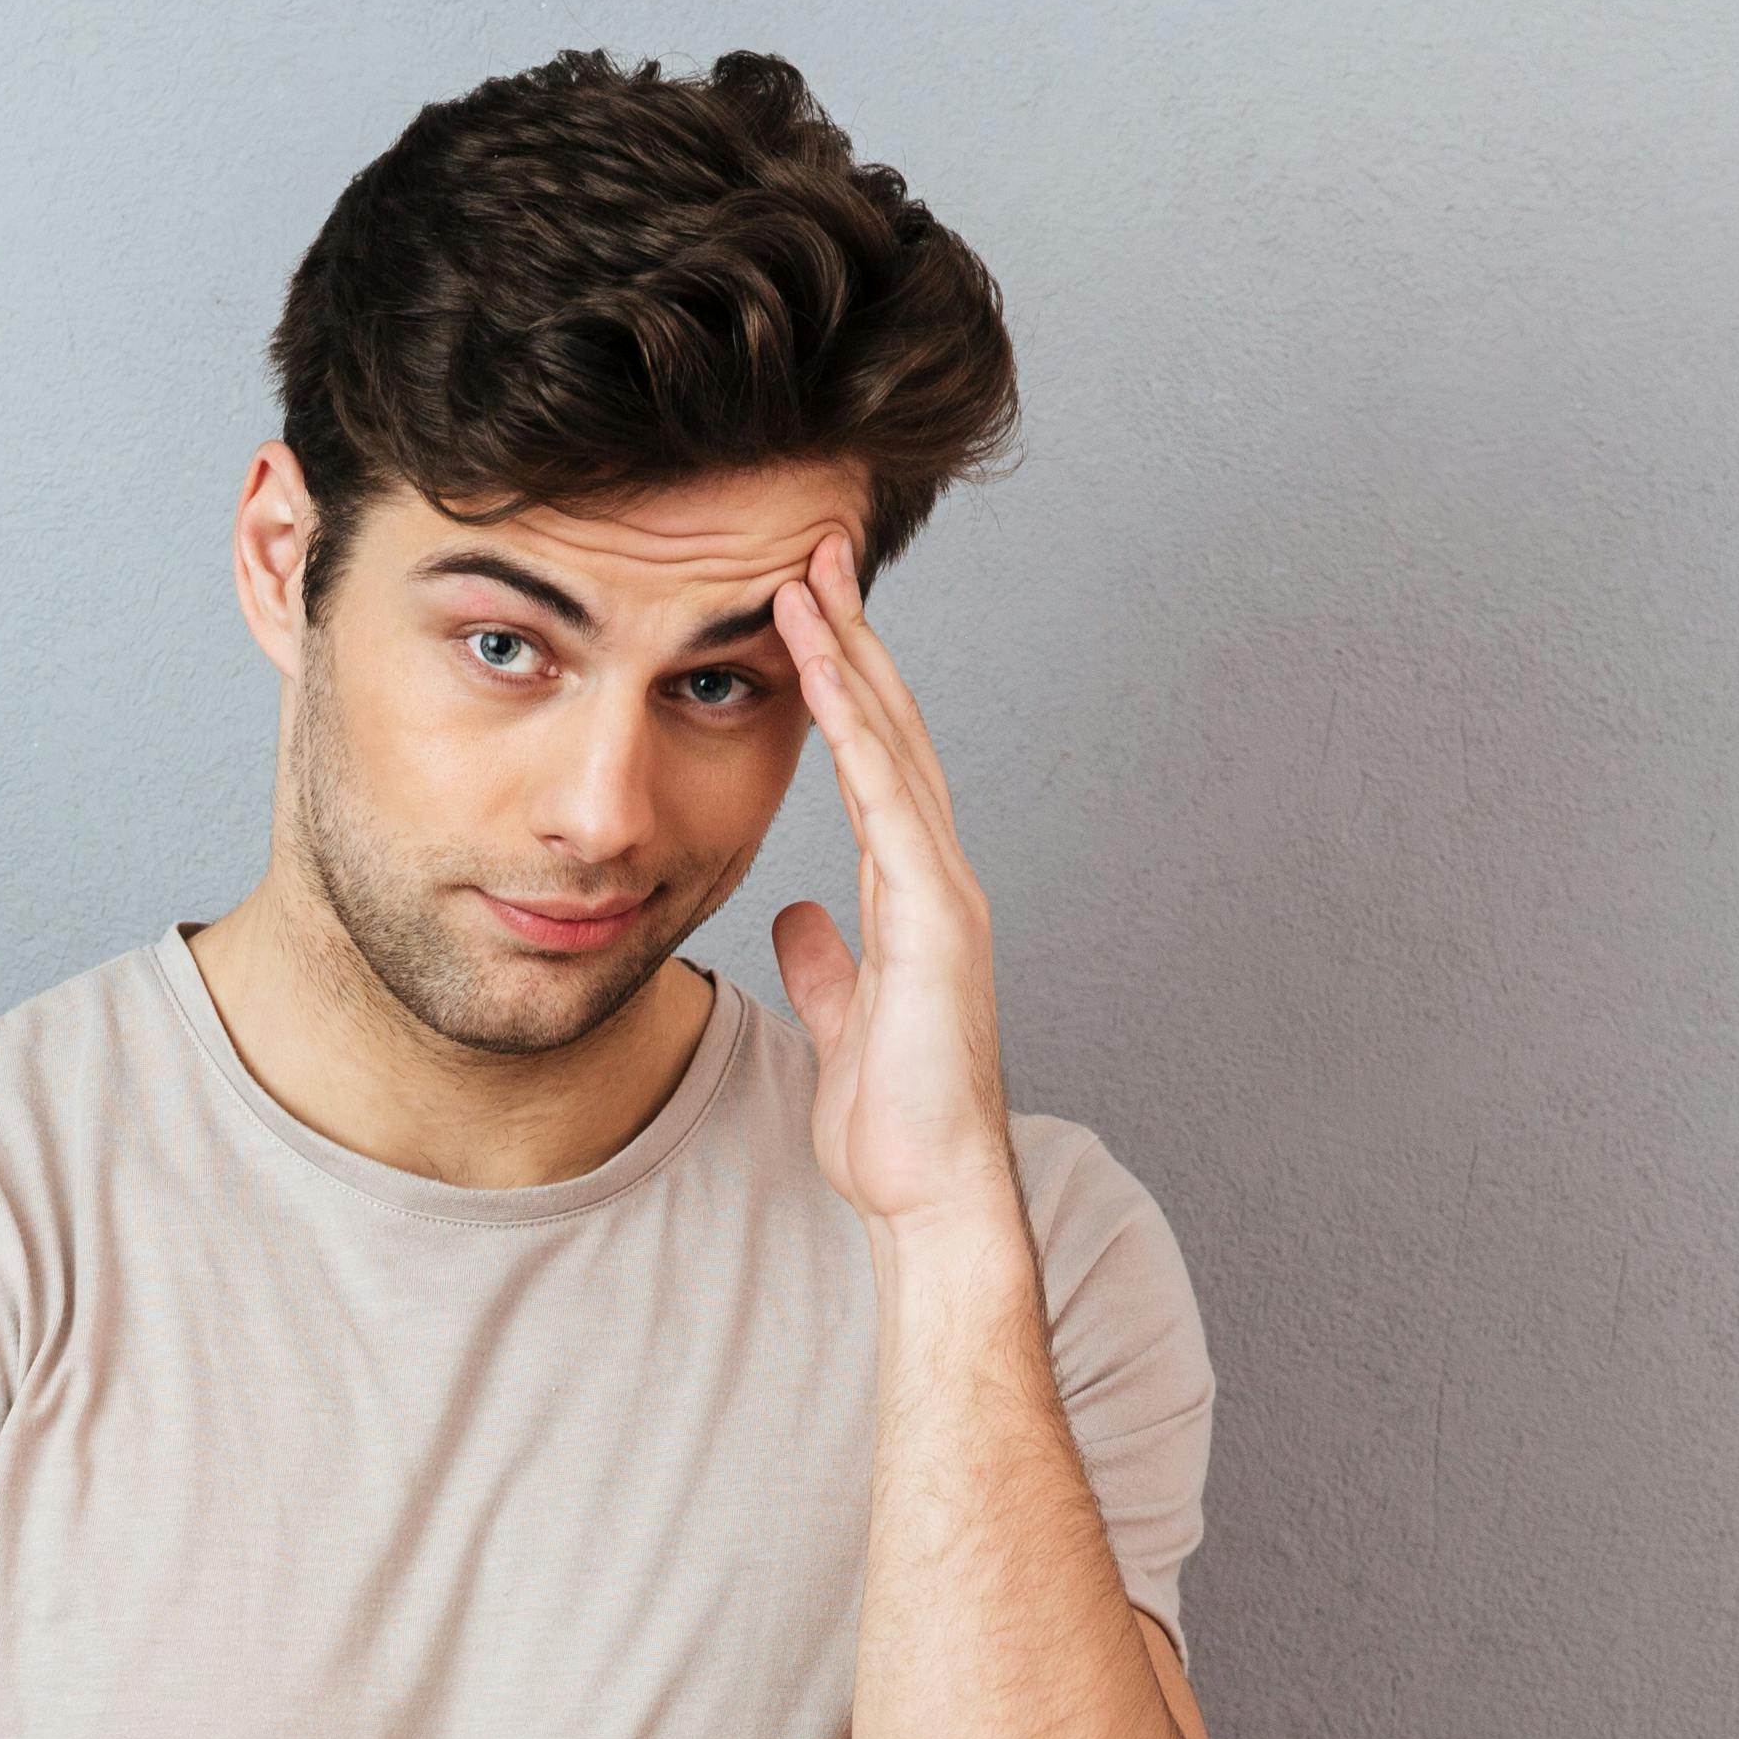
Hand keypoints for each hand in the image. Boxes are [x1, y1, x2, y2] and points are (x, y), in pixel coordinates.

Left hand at [770, 531, 1021, 1242]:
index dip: (840, 684)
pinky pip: (888, 799)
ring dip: (851, 656)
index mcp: (910, 891)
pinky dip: (855, 728)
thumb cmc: (893, 1118)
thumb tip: (797, 915)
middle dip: (851, 637)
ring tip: (807, 575)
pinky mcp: (935, 915)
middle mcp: (934, 873)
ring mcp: (942, 888)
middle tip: (812, 550)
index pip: (873, 762)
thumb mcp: (841, 1017)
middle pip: (889, 727)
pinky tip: (825, 669)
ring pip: (893, 743)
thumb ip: (825, 961)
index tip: (800, 614)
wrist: (931, 1188)